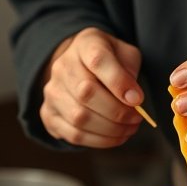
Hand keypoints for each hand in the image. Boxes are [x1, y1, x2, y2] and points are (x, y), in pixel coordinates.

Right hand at [40, 27, 144, 147]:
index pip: (98, 60)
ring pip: (79, 118)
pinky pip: (73, 135)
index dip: (119, 82)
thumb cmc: (109, 60)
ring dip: (111, 129)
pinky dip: (99, 140)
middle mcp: (62, 66)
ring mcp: (52, 91)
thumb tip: (132, 98)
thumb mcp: (125, 53)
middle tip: (136, 118)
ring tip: (129, 128)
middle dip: (118, 112)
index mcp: (85, 44)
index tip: (138, 99)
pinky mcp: (49, 114)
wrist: (80, 65)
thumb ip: (130, 70)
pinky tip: (115, 136)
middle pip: (86, 92)